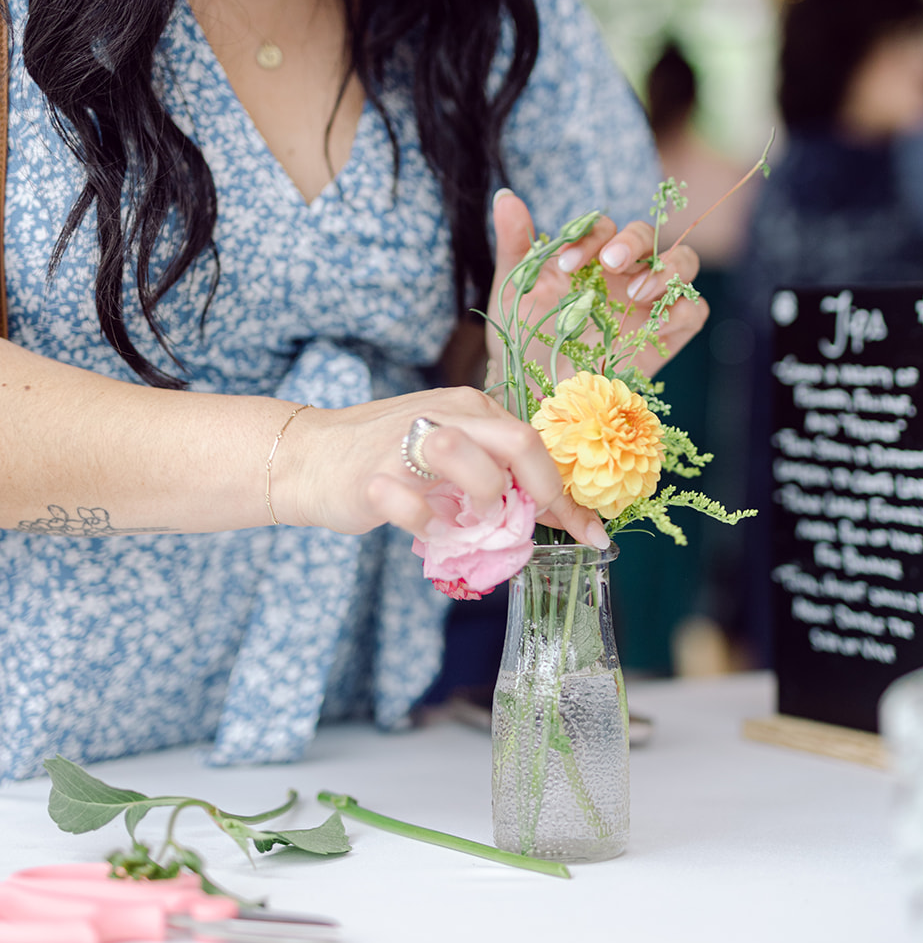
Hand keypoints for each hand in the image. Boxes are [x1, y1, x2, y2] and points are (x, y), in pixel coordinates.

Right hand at [275, 385, 609, 547]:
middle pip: (517, 439)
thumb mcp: (454, 456)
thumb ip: (500, 475)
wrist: (310, 457)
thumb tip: (560, 515)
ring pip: (464, 453)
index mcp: (472, 408)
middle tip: (534, 523)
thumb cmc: (390, 460)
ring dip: (482, 498)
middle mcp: (445, 415)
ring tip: (473, 521)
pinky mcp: (372, 476)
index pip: (535, 444)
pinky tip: (424, 530)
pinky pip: (413, 506)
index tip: (593, 534)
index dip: (567, 495)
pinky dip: (427, 526)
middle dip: (540, 490)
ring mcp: (406, 442)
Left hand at [489, 191, 707, 380]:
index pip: (604, 227)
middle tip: (610, 263)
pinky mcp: (667, 335)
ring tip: (637, 291)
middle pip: (649, 236)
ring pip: (684, 263)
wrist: (533, 392)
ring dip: (667, 268)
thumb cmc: (524, 339)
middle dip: (633, 242)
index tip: (567, 265)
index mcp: (592, 257)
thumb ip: (515, 244)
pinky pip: (693, 311)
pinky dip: (683, 309)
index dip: (590, 237)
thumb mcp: (514, 291)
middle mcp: (624, 274)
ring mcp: (649, 302)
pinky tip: (656, 322)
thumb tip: (505, 197)